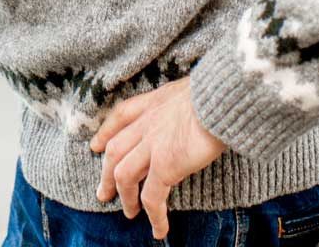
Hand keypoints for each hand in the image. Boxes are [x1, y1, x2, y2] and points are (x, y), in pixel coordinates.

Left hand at [89, 76, 227, 240]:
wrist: (222, 95)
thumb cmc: (216, 91)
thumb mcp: (190, 89)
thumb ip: (180, 104)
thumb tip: (190, 111)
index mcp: (154, 101)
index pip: (121, 115)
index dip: (105, 132)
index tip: (96, 145)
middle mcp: (148, 121)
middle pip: (115, 149)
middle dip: (106, 173)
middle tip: (103, 192)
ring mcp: (153, 143)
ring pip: (124, 175)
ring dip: (125, 197)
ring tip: (129, 213)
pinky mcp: (165, 164)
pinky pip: (152, 197)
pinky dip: (154, 216)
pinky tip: (159, 230)